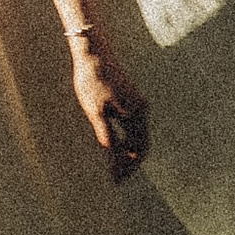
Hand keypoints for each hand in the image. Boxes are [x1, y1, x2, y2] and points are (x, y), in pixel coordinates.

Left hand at [70, 30, 149, 182]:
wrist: (93, 53)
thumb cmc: (93, 81)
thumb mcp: (96, 112)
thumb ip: (106, 137)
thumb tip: (113, 161)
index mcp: (137, 114)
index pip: (139, 150)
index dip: (129, 168)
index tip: (116, 181)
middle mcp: (142, 110)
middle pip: (140, 145)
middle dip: (129, 163)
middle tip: (114, 179)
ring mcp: (136, 104)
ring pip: (135, 136)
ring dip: (126, 153)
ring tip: (111, 167)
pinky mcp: (128, 99)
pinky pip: (130, 126)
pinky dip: (123, 139)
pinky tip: (110, 146)